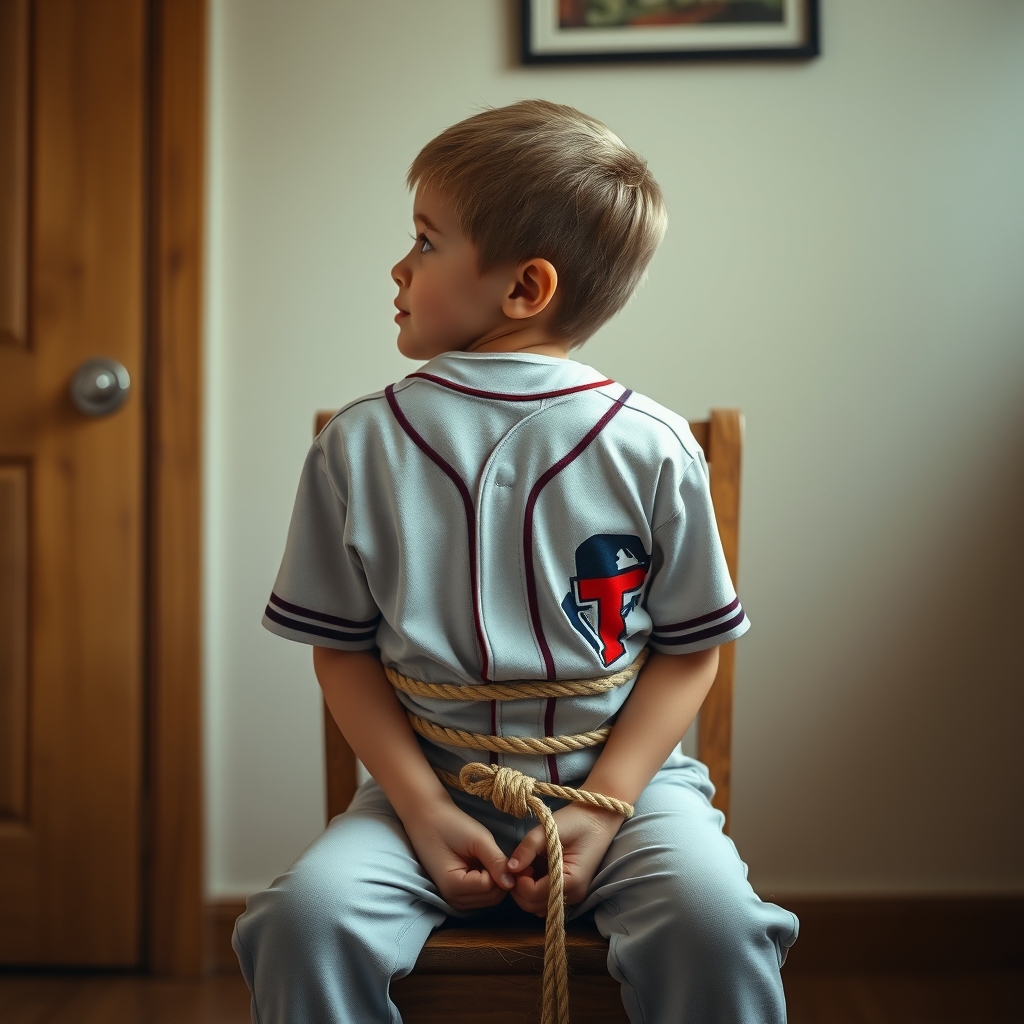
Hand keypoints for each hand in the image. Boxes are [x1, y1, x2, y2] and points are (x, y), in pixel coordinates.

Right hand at [402, 797, 515, 910]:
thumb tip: (512, 883)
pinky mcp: (456, 893)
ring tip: (485, 857)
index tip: (494, 850)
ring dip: (494, 880)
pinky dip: (487, 882)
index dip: (499, 870)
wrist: (427, 817)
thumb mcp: (478, 839)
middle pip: (492, 898)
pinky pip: (481, 896)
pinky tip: (482, 865)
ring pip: (489, 899)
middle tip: (493, 852)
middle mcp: (452, 899)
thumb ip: (495, 861)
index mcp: (454, 886)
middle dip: (499, 877)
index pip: (491, 888)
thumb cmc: (450, 824)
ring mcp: (453, 899)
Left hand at [506, 803, 622, 916]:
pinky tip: (536, 871)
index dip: (520, 881)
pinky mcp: (571, 890)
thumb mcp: (551, 828)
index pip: (534, 894)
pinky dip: (535, 891)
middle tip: (522, 865)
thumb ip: (529, 847)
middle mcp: (574, 895)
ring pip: (538, 907)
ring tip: (529, 867)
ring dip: (526, 891)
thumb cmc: (578, 820)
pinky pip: (546, 900)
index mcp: (572, 881)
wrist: (601, 818)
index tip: (520, 863)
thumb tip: (510, 867)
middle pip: (533, 906)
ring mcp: (574, 895)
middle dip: (520, 888)